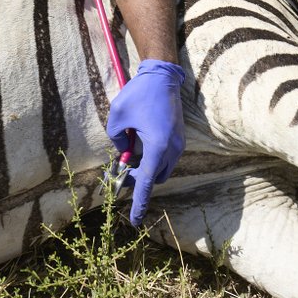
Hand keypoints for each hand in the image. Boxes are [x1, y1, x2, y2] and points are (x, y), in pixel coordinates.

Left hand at [106, 59, 185, 225]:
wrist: (162, 76)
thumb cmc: (139, 94)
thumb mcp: (118, 117)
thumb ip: (117, 139)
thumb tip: (123, 152)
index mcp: (158, 146)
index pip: (146, 183)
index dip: (138, 202)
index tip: (134, 221)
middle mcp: (172, 149)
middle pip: (154, 177)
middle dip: (138, 179)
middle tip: (119, 171)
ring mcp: (179, 144)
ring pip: (161, 168)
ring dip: (147, 168)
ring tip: (129, 155)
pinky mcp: (180, 138)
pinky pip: (166, 157)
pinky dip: (154, 158)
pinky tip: (140, 143)